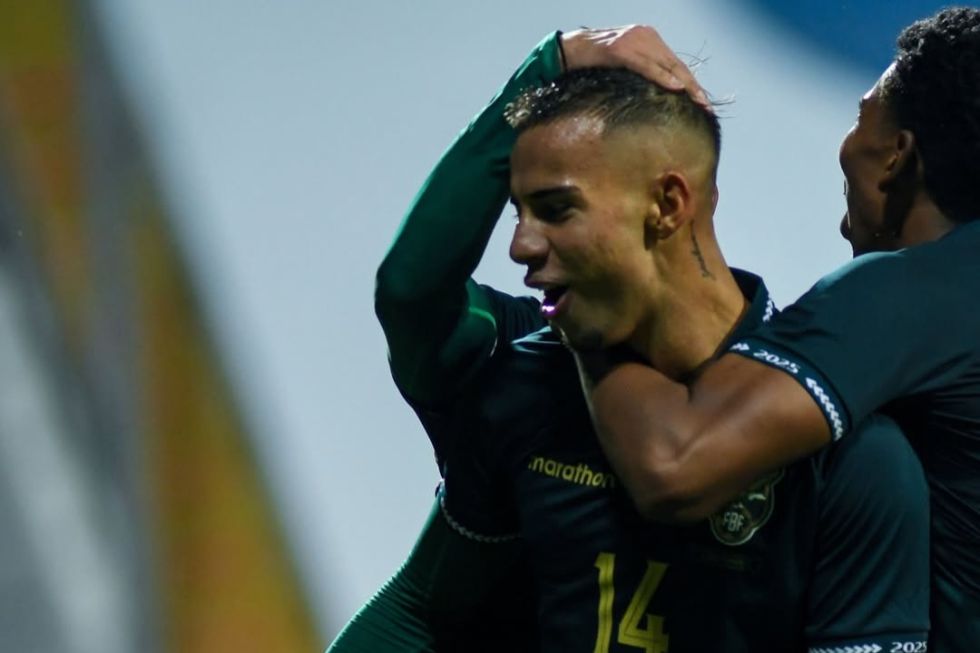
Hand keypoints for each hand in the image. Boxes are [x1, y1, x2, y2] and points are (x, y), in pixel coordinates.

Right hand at [560, 25, 710, 110]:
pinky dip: (662, 77)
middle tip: (705, 107)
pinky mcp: (620, 50)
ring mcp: (633, 41)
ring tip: (697, 101)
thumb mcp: (622, 67)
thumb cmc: (592, 64)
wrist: (565, 51)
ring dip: (684, 84)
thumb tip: (657, 96)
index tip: (703, 103)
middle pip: (676, 64)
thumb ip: (641, 73)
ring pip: (665, 64)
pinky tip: (676, 88)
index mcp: (648, 39)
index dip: (690, 83)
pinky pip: (646, 66)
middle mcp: (645, 36)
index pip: (675, 64)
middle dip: (692, 87)